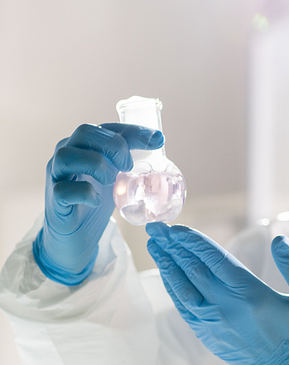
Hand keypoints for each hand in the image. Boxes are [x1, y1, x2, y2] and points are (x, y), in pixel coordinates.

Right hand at [33, 122, 163, 284]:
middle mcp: (65, 154)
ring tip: (110, 181)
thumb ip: (127, 159)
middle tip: (127, 166)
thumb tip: (158, 143)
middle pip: (84, 132)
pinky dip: (84, 193)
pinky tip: (96, 201)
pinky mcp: (54, 200)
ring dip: (96, 165)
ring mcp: (56, 176)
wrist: (74, 236)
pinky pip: (64, 190)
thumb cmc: (93, 199)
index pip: (106, 128)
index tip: (157, 140)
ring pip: (67, 156)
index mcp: (82, 145)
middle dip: (113, 145)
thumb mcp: (113, 175)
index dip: (133, 131)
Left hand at [146, 223, 288, 364]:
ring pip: (182, 290)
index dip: (194, 242)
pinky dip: (173, 288)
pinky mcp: (209, 336)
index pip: (215, 260)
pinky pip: (185, 308)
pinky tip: (167, 273)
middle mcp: (227, 309)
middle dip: (172, 247)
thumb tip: (279, 239)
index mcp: (252, 296)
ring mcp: (214, 325)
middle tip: (156, 227)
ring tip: (154, 244)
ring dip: (167, 265)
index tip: (176, 226)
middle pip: (192, 270)